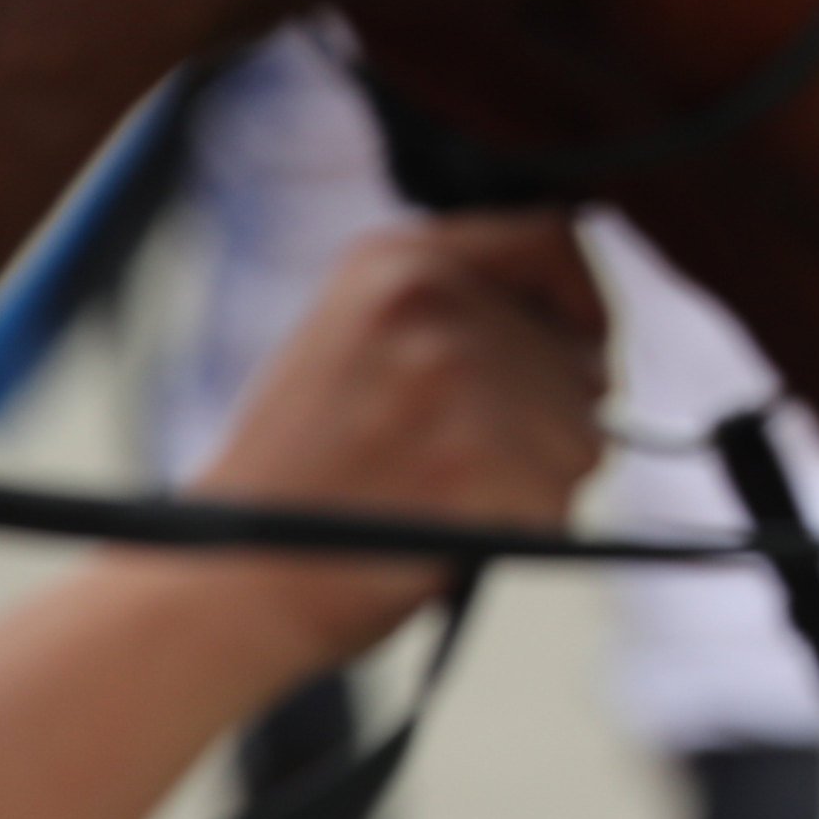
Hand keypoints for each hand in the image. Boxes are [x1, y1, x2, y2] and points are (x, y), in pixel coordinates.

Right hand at [183, 215, 608, 679]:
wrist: (225, 578)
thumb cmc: (297, 477)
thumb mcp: (358, 340)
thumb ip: (462, 310)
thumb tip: (593, 339)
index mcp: (398, 260)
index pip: (552, 239)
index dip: (582, 301)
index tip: (583, 346)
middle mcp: (434, 302)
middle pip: (580, 358)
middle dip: (550, 417)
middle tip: (461, 463)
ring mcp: (459, 379)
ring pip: (582, 434)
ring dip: (538, 478)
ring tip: (443, 498)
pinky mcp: (482, 462)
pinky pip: (562, 497)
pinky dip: (524, 527)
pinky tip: (450, 531)